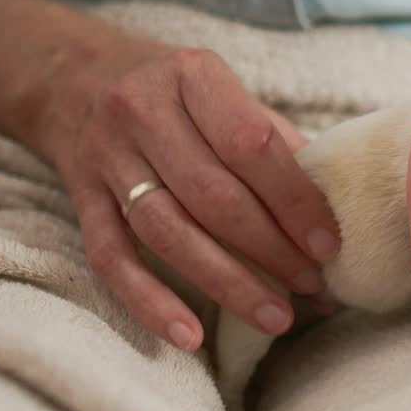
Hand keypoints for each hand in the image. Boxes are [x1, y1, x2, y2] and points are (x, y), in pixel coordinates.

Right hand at [42, 37, 340, 350]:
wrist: (72, 76)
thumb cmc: (176, 92)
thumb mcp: (225, 92)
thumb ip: (275, 142)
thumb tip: (337, 209)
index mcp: (191, 74)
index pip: (249, 144)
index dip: (293, 199)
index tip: (329, 244)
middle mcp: (141, 110)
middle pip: (211, 194)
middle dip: (270, 249)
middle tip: (312, 286)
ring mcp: (104, 156)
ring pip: (166, 230)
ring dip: (226, 282)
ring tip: (274, 316)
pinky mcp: (79, 197)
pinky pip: (112, 257)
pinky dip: (150, 301)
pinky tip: (189, 336)